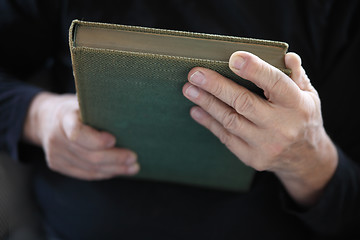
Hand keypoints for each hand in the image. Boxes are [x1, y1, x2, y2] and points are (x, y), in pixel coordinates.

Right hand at [24, 93, 138, 179]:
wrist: (45, 119)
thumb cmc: (73, 108)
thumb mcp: (82, 101)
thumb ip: (99, 108)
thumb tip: (128, 111)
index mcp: (63, 118)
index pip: (77, 132)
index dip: (96, 140)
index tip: (114, 140)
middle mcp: (56, 138)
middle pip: (89, 155)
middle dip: (114, 158)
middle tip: (133, 158)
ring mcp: (55, 154)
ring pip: (89, 168)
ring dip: (114, 169)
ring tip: (132, 168)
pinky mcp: (57, 165)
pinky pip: (85, 174)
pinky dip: (104, 173)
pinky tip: (118, 171)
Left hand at [183, 51, 337, 205]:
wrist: (306, 159)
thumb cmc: (303, 118)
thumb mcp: (308, 95)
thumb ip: (295, 75)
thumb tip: (286, 56)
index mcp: (297, 105)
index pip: (275, 83)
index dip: (254, 70)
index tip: (233, 58)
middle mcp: (281, 126)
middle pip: (244, 103)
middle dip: (216, 87)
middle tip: (195, 74)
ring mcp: (265, 145)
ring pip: (230, 121)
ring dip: (207, 103)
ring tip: (189, 89)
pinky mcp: (252, 157)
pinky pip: (226, 137)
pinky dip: (209, 122)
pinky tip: (196, 110)